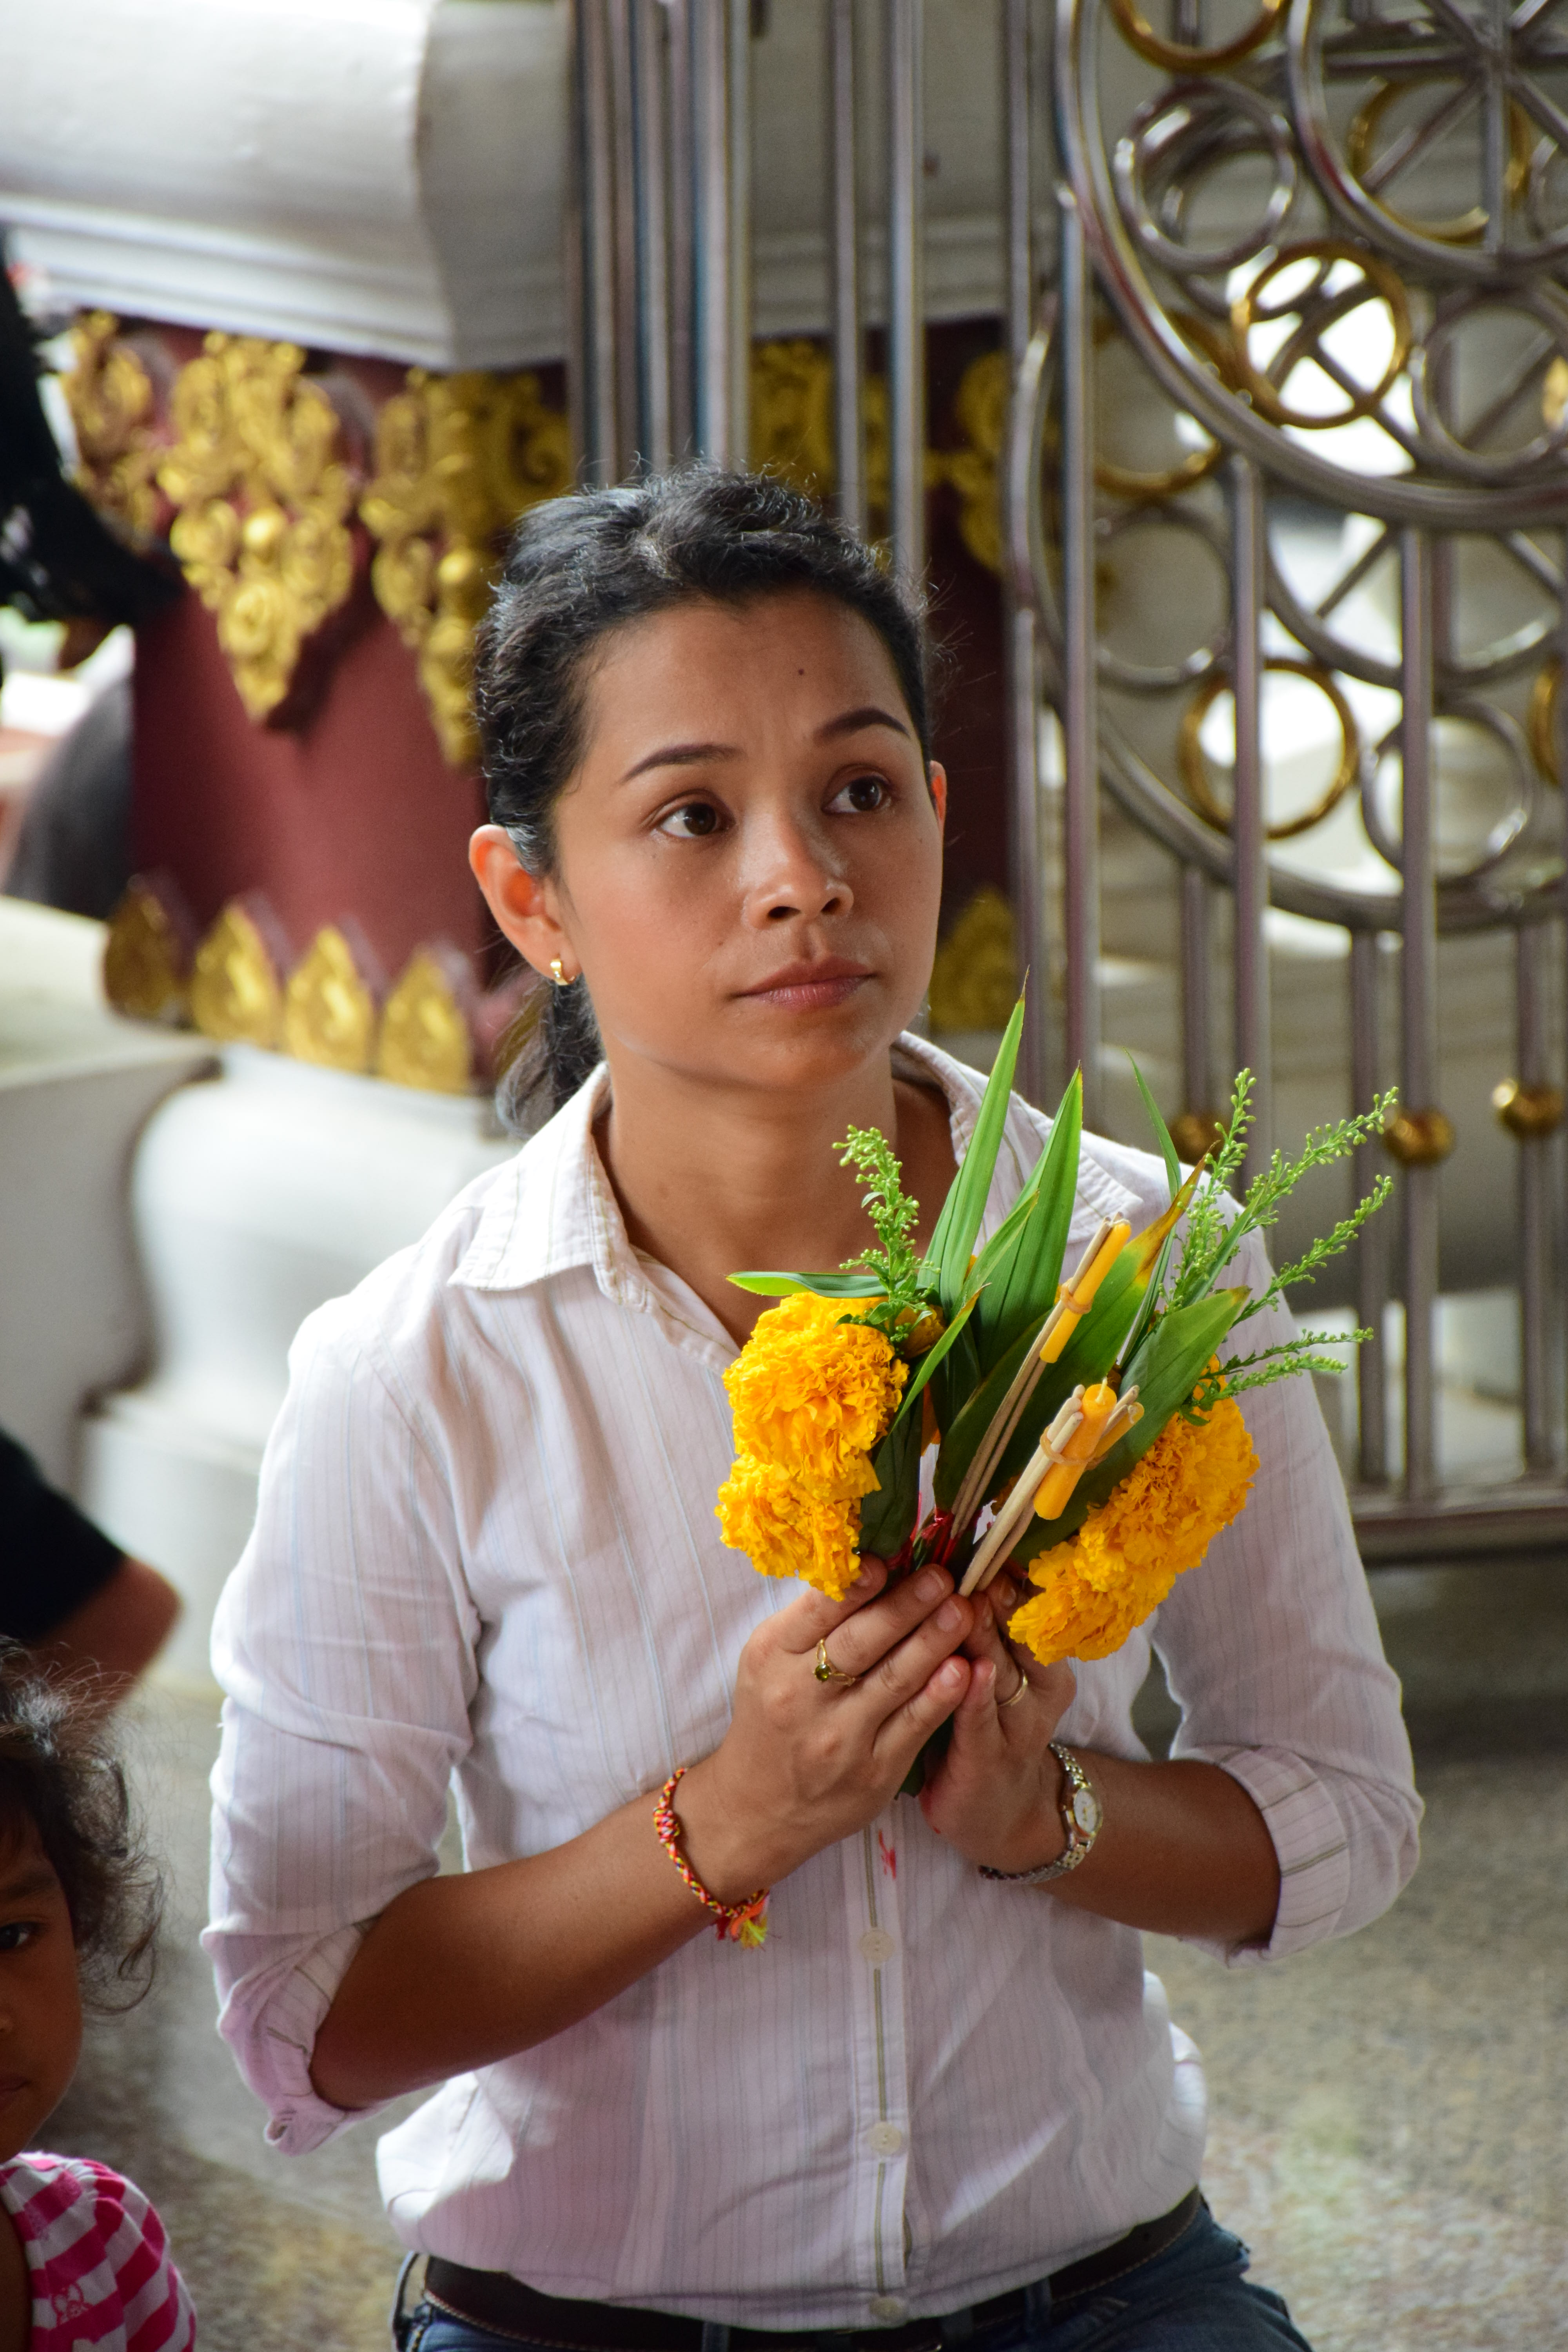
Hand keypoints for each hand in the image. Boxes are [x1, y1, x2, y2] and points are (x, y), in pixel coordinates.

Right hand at [678, 1559, 973, 1898]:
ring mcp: (839, 1738)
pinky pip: (913, 1727)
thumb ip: (815, 1618)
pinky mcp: (873, 1774)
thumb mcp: (772, 1660)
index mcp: (773, 1656)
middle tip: (944, 1577)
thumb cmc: (771, 1716)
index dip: (856, 1585)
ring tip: (964, 1609)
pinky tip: (963, 1670)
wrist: (757, 1807)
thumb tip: (875, 1565)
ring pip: (894, 1680)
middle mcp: (801, 1696)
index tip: (888, 1561)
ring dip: (934, 1641)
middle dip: (907, 1605)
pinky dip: (940, 1697)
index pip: (817, 1611)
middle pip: (861, 1642)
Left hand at [917, 1570, 1077, 1872]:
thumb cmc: (977, 1723)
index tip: (977, 1539)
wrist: (997, 1811)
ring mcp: (1018, 1723)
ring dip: (982, 1638)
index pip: (1023, 1603)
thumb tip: (945, 1553)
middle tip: (967, 1562)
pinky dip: (974, 1698)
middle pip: (1014, 1632)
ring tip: (964, 1605)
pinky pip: (981, 1724)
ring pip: (1001, 1672)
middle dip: (990, 1597)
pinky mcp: (992, 1759)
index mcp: (1037, 1655)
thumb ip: (974, 1621)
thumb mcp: (985, 1668)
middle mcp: (1037, 1686)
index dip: (1001, 1571)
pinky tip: (967, 1673)